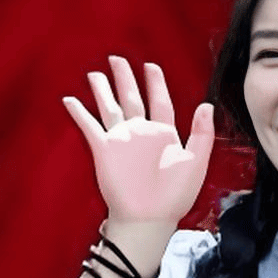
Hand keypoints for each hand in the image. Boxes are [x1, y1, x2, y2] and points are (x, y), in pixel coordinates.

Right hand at [64, 56, 214, 228]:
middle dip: (124, 78)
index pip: (160, 101)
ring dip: (102, 90)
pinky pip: (89, 126)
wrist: (149, 218)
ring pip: (110, 107)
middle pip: (131, 98)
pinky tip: (70, 100)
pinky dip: (79, 113)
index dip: (156, 83)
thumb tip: (207, 104)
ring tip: (94, 74)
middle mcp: (141, 133)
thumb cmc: (174, 196)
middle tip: (116, 59)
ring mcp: (121, 140)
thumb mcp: (196, 161)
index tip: (150, 66)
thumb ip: (202, 132)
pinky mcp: (104, 149)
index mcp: (164, 134)